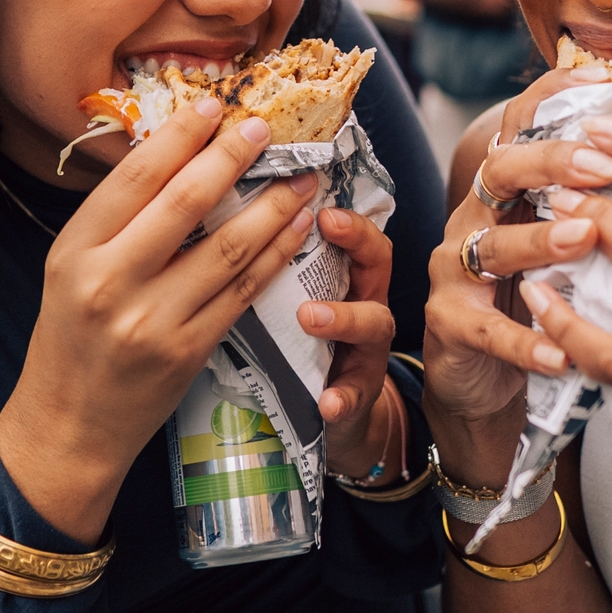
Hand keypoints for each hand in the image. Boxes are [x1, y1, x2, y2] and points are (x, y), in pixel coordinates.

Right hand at [0, 96, 321, 543]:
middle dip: (232, 158)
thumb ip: (114, 219)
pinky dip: (276, 255)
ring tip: (302, 177)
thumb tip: (174, 153)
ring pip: (228, 247)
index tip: (214, 105)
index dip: (180, 136)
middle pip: (186, 203)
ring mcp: (154, 320)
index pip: (136, 178)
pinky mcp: (189, 351)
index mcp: (76, 251)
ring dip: (273, 206)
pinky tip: (296, 229)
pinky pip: (244, 291)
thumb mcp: (69, 267)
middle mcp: (112, 282)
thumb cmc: (69, 335)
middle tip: (266, 128)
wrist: (68, 425)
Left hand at [297, 207, 398, 478]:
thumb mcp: (299, 298)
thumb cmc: (309, 341)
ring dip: (344, 317)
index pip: (358, 234)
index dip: (346, 216)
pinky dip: (343, 397)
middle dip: (356, 243)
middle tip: (324, 227)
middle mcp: (367, 304)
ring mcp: (368, 350)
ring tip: (310, 317)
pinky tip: (326, 402)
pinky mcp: (360, 394)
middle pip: (377, 264)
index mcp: (348, 278)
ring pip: (374, 324)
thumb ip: (281, 265)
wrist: (335, 408)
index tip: (320, 204)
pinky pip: (356, 395)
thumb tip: (234, 224)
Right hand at [420, 65, 611, 441]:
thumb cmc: (538, 301)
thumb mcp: (564, 245)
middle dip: (553, 161)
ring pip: (492, 245)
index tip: (607, 80)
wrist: (478, 378)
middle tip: (606, 166)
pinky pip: (489, 331)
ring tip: (584, 237)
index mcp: (508, 191)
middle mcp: (475, 218)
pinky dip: (527, 341)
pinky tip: (563, 352)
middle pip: (501, 168)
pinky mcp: (451, 325)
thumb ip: (600, 203)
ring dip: (539, 240)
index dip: (556, 95)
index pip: (521, 124)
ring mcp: (456, 270)